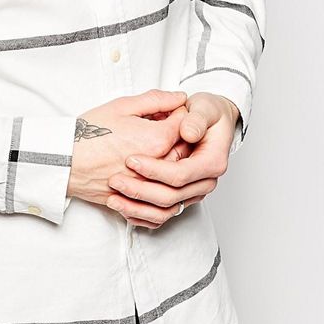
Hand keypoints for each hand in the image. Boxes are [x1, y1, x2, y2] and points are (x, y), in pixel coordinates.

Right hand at [66, 89, 188, 211]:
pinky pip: (159, 196)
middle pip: (185, 150)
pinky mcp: (136, 199)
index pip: (186, 125)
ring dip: (171, 159)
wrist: (63, 161)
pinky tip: (146, 170)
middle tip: (160, 127)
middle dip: (178, 136)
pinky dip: (158, 183)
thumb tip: (179, 97)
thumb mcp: (123, 106)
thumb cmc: (88, 133)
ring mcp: (147, 186)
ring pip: (174, 174)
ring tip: (151, 147)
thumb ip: (156, 100)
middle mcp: (157, 166)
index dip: (179, 113)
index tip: (167, 111)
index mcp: (157, 139)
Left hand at [105, 92, 238, 229]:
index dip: (154, 169)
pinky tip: (122, 205)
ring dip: (136, 206)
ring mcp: (193, 193)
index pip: (179, 174)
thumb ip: (196, 119)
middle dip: (140, 190)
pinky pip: (161, 215)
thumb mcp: (204, 108)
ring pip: (164, 210)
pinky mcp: (181, 198)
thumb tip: (187, 132)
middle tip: (115, 179)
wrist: (212, 122)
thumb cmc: (207, 114)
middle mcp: (204, 182)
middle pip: (170, 196)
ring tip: (112, 197)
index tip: (131, 160)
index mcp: (212, 163)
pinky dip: (140, 214)